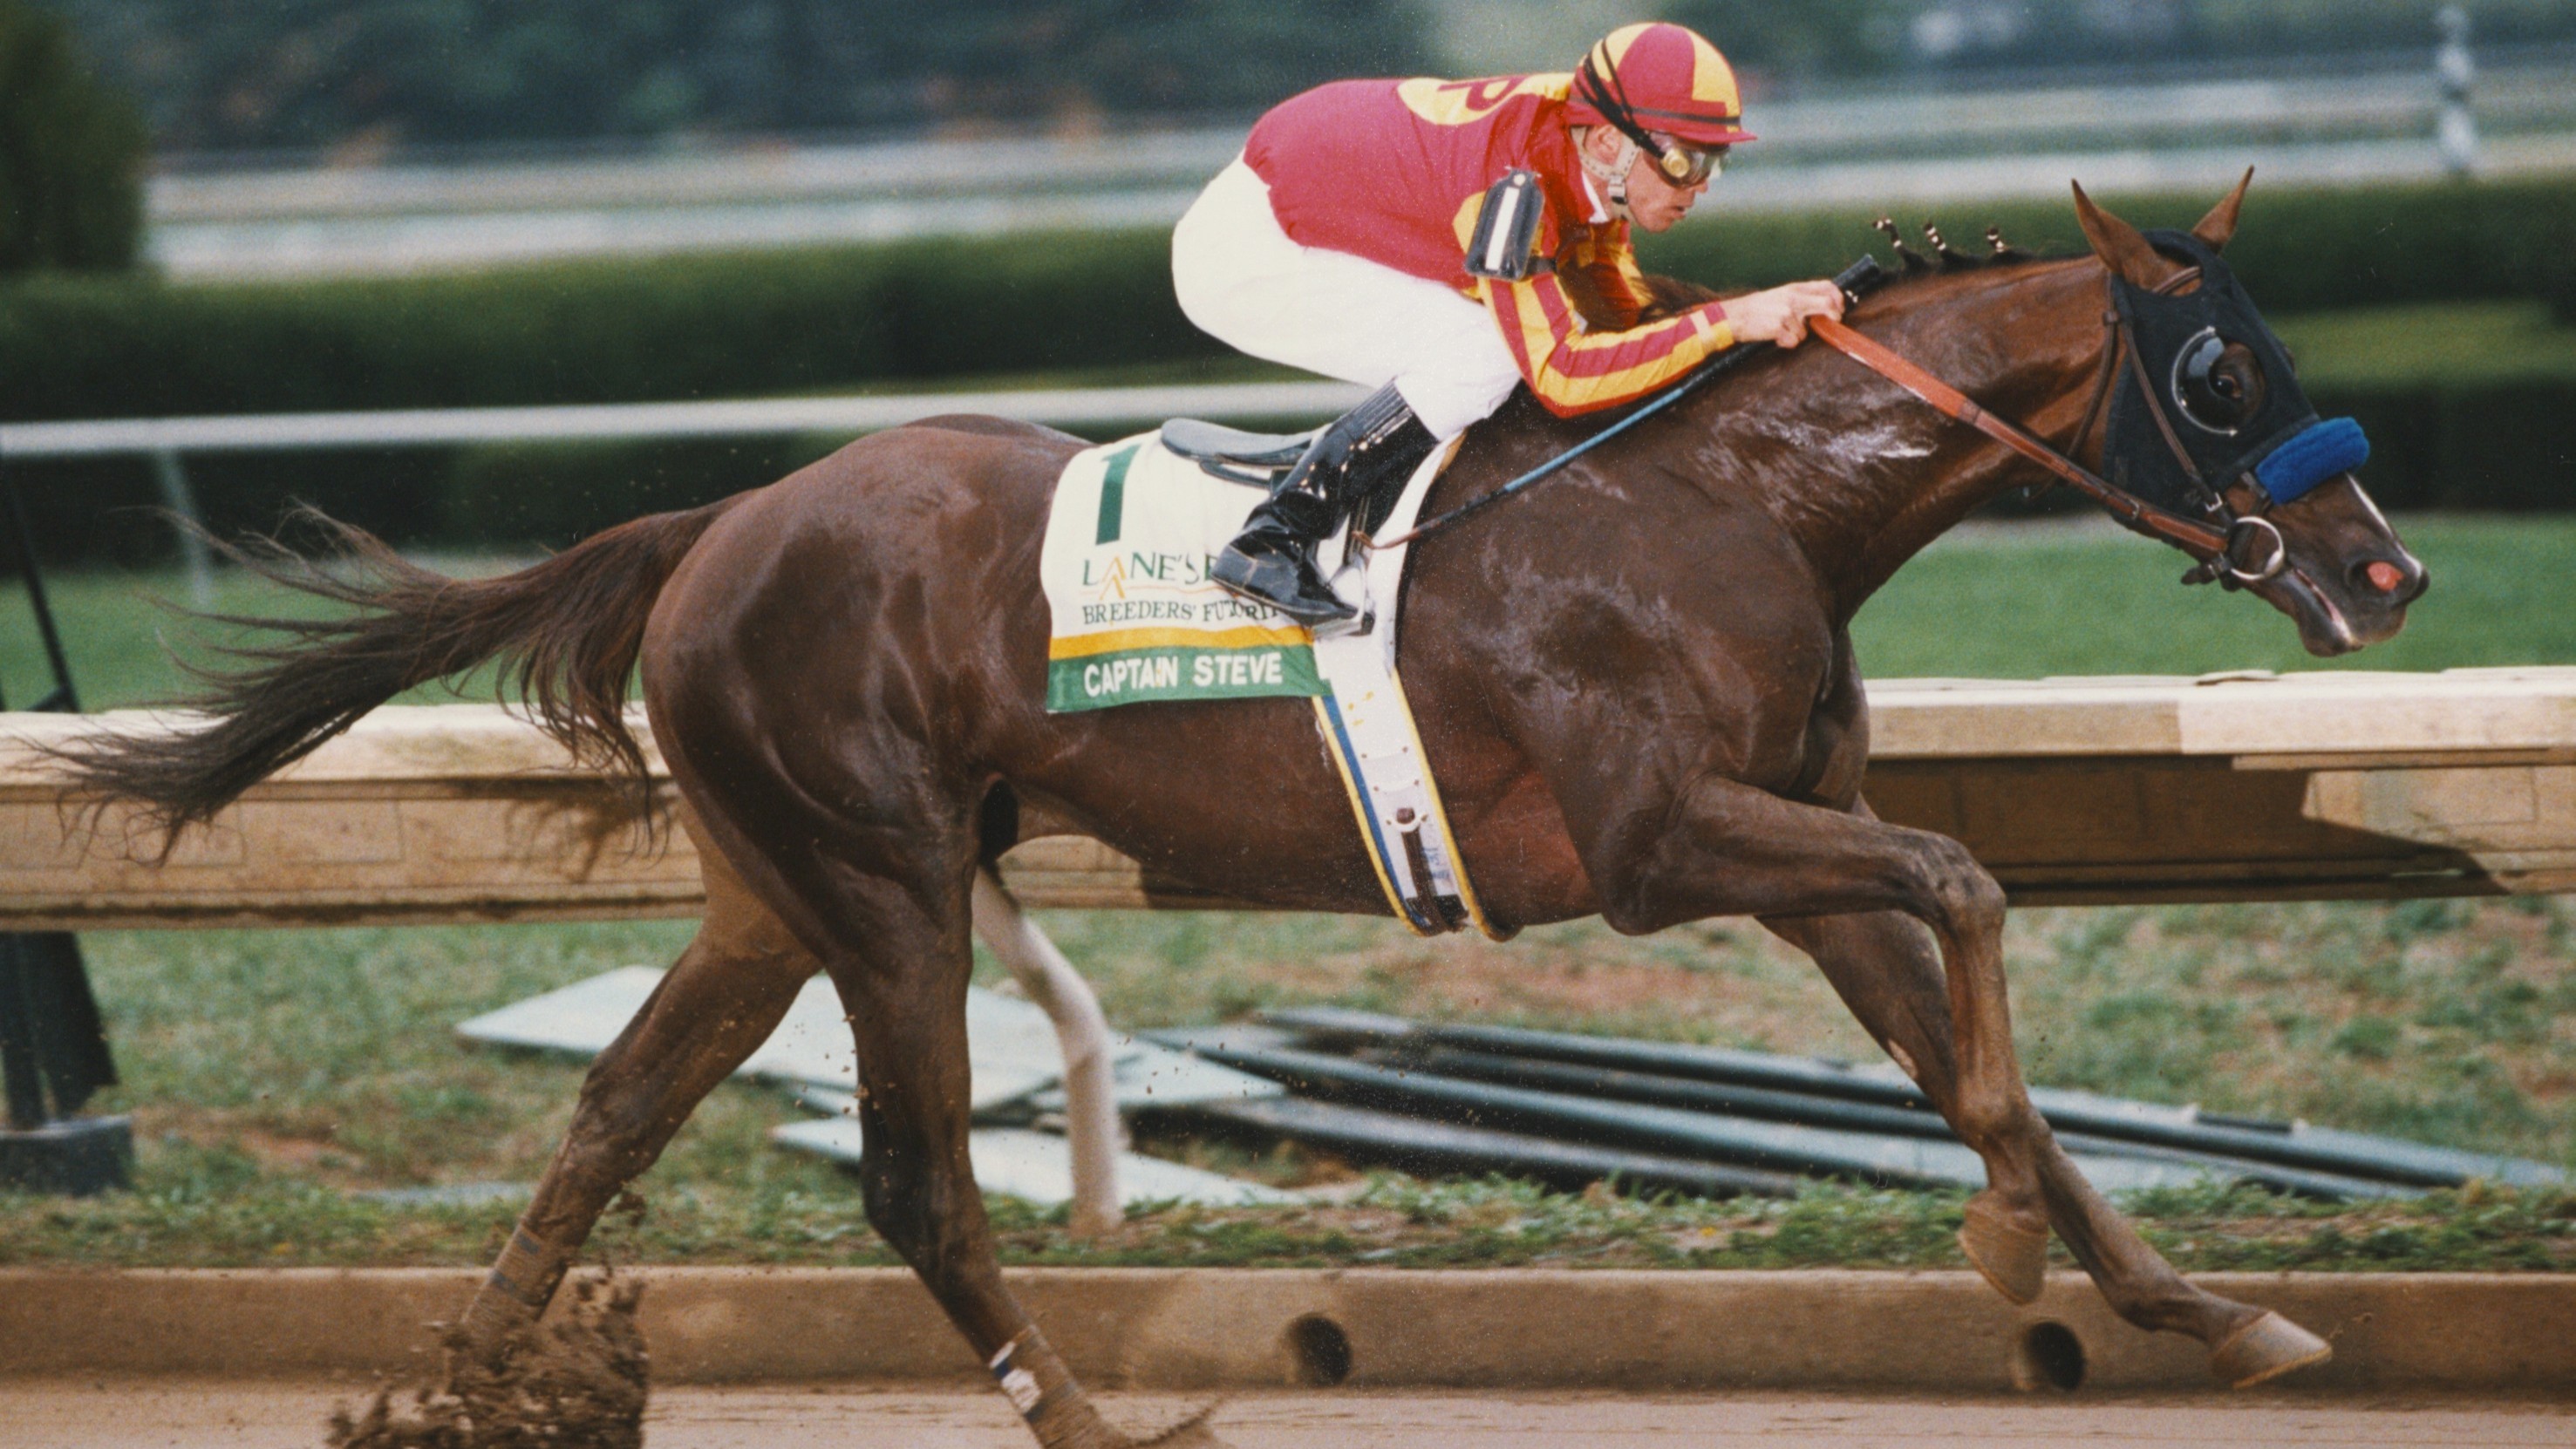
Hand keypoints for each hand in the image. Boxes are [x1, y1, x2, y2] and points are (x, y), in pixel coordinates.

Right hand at [1723, 280, 1847, 347]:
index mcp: (1794, 288)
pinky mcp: (1779, 328)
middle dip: (1834, 316)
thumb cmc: (1758, 308)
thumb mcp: (1780, 294)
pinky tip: (1774, 336)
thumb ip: (1801, 297)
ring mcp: (1786, 313)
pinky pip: (1793, 342)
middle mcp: (1793, 298)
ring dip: (1796, 336)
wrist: (1734, 316)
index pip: (1826, 286)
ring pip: (1805, 331)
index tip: (1840, 308)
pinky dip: (1785, 343)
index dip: (1838, 298)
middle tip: (1833, 322)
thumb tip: (1823, 305)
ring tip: (1780, 330)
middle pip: (1827, 304)